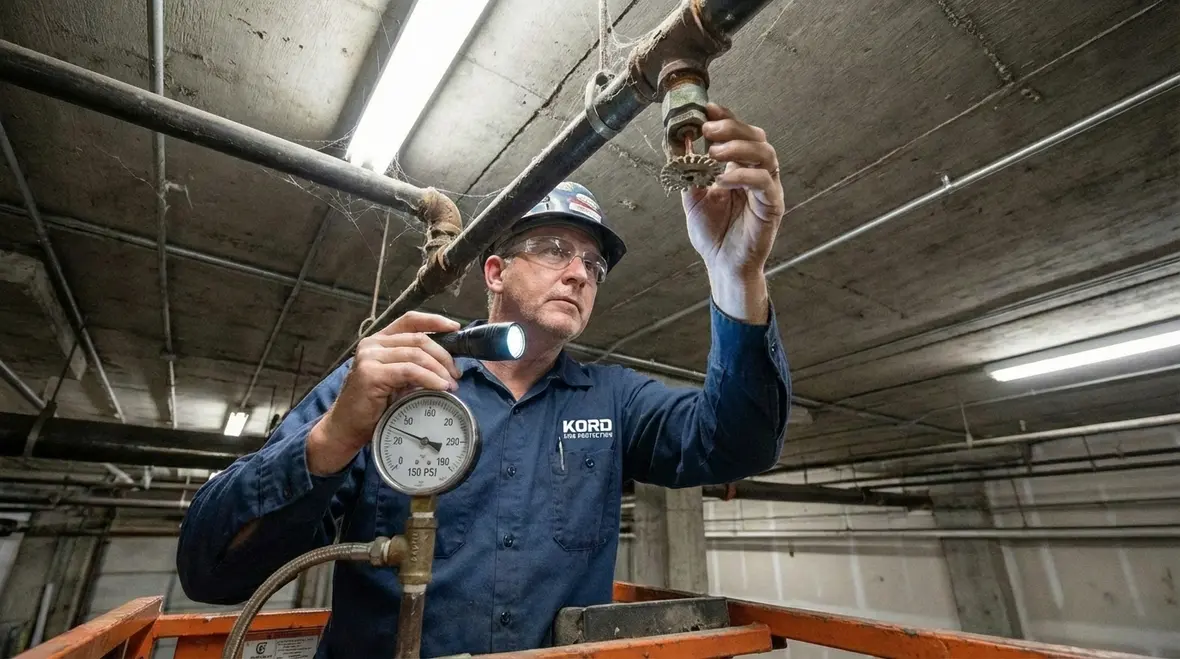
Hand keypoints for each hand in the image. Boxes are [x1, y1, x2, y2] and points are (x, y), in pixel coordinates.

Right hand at [307, 311, 460, 474]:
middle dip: (443, 356)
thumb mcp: (398, 380)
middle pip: (418, 339)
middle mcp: (372, 344)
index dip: (435, 321)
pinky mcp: (371, 373)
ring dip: (439, 370)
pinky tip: (440, 388)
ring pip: (416, 354)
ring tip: (451, 385)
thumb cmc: (373, 407)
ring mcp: (369, 357)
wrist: (347, 428)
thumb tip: (447, 367)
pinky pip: (410, 371)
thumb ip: (415, 368)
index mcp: (379, 341)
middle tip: (456, 375)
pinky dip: (430, 379)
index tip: (455, 328)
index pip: (410, 321)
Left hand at [683, 104, 784, 321]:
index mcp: (739, 167)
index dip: (726, 118)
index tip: (706, 110)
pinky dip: (743, 176)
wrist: (722, 265)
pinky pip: (764, 182)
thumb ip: (687, 170)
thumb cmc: (713, 233)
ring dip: (738, 148)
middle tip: (708, 129)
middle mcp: (756, 173)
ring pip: (765, 154)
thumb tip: (673, 141)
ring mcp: (767, 188)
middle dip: (732, 128)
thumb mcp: (693, 197)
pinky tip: (722, 179)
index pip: (738, 134)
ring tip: (714, 151)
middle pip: (755, 137)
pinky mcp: (772, 205)